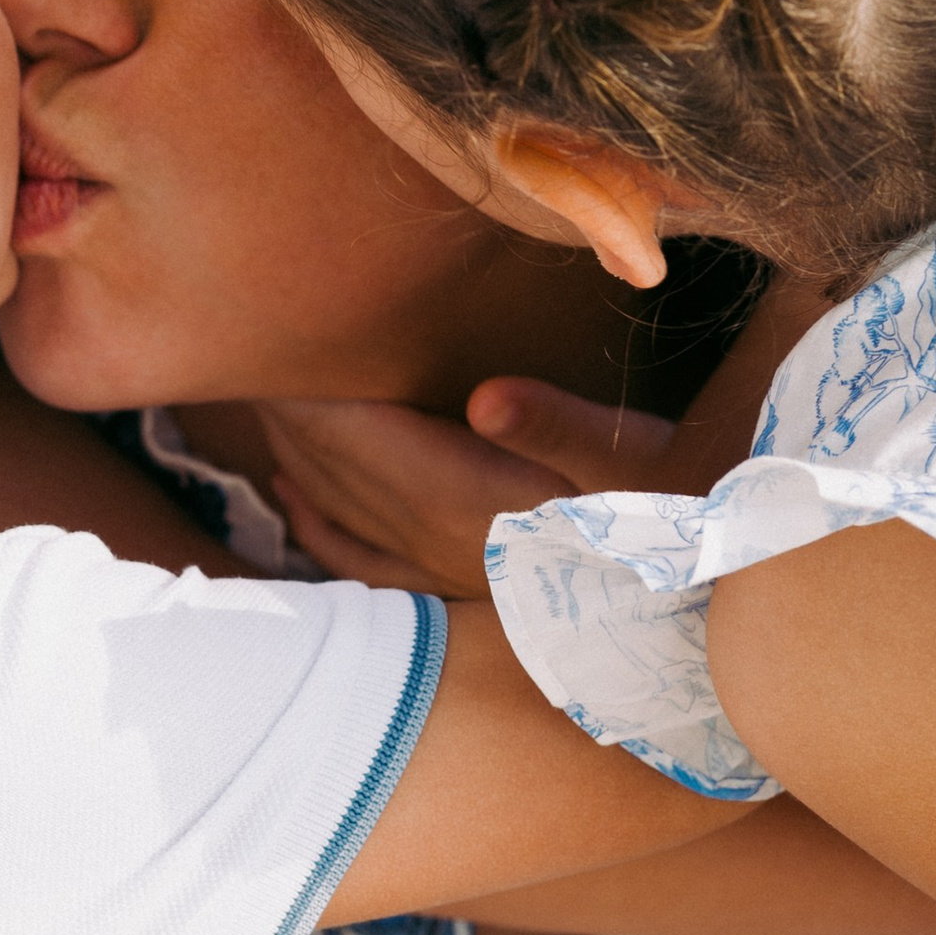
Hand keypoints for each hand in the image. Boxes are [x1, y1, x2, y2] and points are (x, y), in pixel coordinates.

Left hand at [254, 385, 682, 596]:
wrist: (690, 602)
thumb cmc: (674, 513)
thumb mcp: (633, 460)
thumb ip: (557, 425)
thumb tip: (485, 398)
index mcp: (467, 499)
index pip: (353, 432)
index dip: (303, 385)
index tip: (263, 333)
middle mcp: (437, 538)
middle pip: (329, 465)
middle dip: (284, 410)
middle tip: (245, 349)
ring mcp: (441, 568)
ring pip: (333, 507)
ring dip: (290, 455)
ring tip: (260, 403)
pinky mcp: (455, 588)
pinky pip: (360, 560)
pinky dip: (315, 526)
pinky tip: (288, 501)